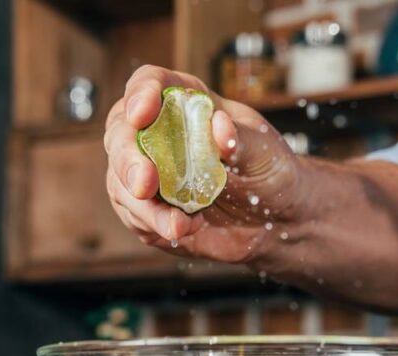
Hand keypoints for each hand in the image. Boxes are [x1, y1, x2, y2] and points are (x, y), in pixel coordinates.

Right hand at [104, 65, 304, 263]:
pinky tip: (185, 228)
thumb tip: (218, 127)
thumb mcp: (265, 150)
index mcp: (185, 104)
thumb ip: (241, 139)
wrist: (277, 220)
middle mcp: (159, 134)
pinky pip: (134, 216)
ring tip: (179, 225)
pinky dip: (154, 225)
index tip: (142, 115)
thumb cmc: (271, 171)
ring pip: (120, 181)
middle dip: (127, 160)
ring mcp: (150, 173)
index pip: (149, 84)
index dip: (139, 94)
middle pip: (120, 134)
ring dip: (142, 206)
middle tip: (145, 185)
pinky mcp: (149, 209)